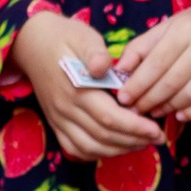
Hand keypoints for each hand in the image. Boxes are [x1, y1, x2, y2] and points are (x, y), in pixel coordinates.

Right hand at [12, 6, 160, 164]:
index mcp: (76, 88)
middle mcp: (66, 109)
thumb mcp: (83, 36)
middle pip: (103, 136)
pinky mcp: (55, 123)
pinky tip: (115, 148)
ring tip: (142, 143)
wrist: (31, 43)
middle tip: (158, 138)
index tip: (157, 130)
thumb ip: (95, 53)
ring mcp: (58, 118)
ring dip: (118, 150)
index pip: (109, 117)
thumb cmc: (64, 37)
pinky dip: (96, 153)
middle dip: (134, 141)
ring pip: (89, 147)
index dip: (135, 128)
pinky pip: (74, 148)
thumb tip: (104, 67)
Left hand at [115, 0, 190, 124]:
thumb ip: (141, 47)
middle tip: (135, 110)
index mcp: (184, 29)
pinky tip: (179, 115)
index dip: (137, 85)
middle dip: (149, 100)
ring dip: (169, 108)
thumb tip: (119, 70)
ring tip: (154, 112)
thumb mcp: (168, 27)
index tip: (123, 98)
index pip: (156, 63)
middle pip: (172, 82)